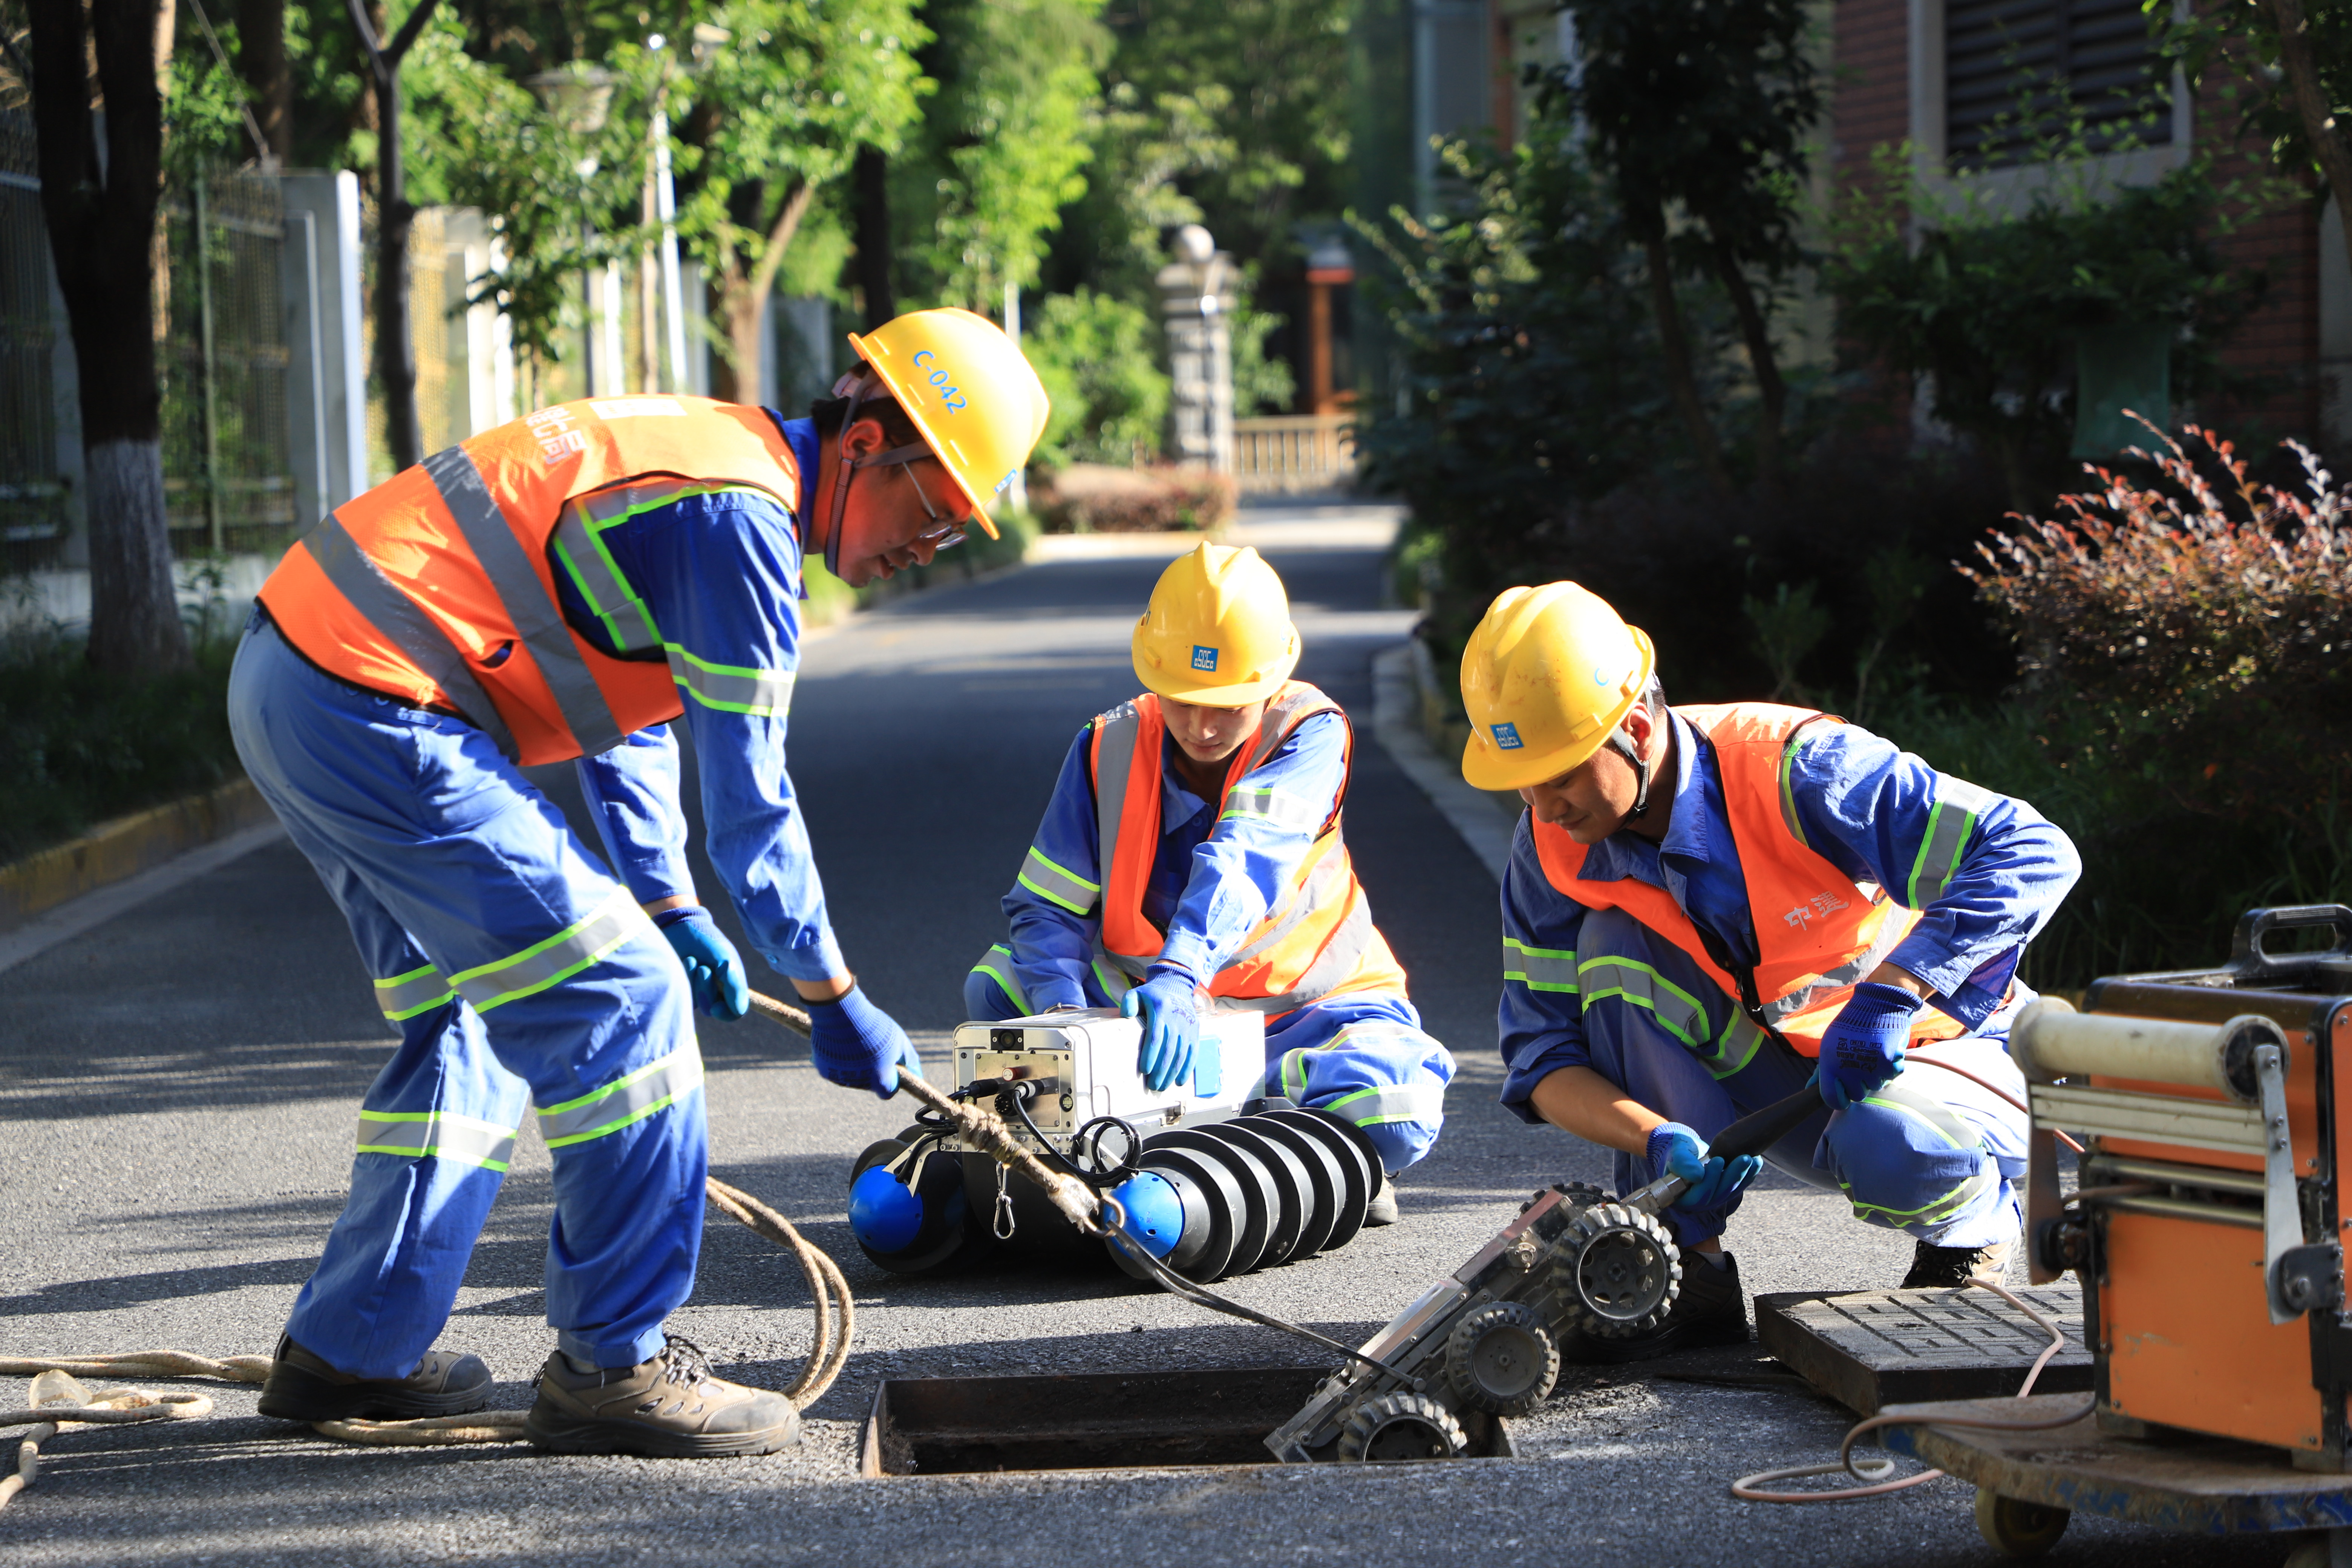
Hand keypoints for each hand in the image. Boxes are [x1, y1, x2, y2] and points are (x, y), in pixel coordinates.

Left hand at [652, 907, 748, 1020]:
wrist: (681, 926)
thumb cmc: (708, 942)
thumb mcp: (726, 962)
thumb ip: (735, 986)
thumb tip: (738, 1011)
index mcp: (731, 986)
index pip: (733, 1012)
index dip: (726, 1014)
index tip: (716, 1008)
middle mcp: (715, 991)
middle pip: (712, 1009)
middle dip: (706, 989)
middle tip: (703, 968)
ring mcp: (697, 990)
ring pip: (696, 1003)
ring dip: (695, 981)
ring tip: (692, 960)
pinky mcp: (682, 986)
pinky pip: (683, 994)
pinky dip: (685, 977)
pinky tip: (684, 961)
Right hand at [804, 983, 923, 1098]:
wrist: (841, 1012)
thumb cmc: (874, 1026)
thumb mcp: (899, 1041)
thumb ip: (910, 1061)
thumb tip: (918, 1075)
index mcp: (880, 1079)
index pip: (887, 1092)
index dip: (889, 1079)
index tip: (888, 1065)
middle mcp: (860, 1083)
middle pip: (869, 1084)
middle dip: (872, 1071)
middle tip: (870, 1049)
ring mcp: (841, 1077)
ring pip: (852, 1077)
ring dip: (855, 1066)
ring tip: (855, 1044)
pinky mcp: (824, 1070)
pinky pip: (835, 1070)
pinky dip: (838, 1062)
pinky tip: (841, 1045)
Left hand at [1120, 966, 1199, 1092]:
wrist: (1176, 986)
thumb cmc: (1152, 995)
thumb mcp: (1138, 993)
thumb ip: (1129, 1002)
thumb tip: (1126, 1015)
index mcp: (1162, 1009)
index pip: (1156, 1036)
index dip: (1151, 1054)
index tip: (1144, 1070)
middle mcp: (1177, 1019)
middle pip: (1169, 1049)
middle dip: (1161, 1070)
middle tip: (1152, 1085)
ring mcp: (1188, 1026)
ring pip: (1181, 1054)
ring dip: (1172, 1073)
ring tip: (1162, 1087)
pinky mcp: (1195, 1032)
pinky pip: (1193, 1053)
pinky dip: (1187, 1068)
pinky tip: (1180, 1082)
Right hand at [1646, 1122, 1762, 1210]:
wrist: (1691, 1151)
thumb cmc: (1681, 1152)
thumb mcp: (1677, 1153)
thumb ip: (1682, 1163)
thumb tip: (1698, 1176)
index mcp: (1683, 1198)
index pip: (1697, 1196)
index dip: (1709, 1181)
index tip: (1718, 1160)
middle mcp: (1700, 1203)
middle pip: (1718, 1195)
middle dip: (1732, 1176)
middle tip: (1744, 1158)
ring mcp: (1715, 1198)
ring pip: (1730, 1192)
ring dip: (1743, 1175)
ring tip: (1751, 1158)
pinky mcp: (1728, 1192)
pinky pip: (1739, 1186)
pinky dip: (1749, 1175)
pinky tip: (1757, 1161)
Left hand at [1818, 980, 1921, 1110]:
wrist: (1877, 1005)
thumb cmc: (1850, 1026)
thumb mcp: (1829, 1044)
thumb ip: (1821, 1070)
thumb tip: (1810, 1090)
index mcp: (1830, 1065)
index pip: (1833, 1100)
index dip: (1839, 1100)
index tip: (1844, 1094)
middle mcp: (1849, 1069)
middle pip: (1858, 1095)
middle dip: (1860, 1084)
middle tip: (1860, 1063)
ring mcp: (1871, 1067)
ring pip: (1876, 1086)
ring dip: (1876, 1074)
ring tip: (1872, 1052)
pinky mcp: (1890, 1063)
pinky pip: (1892, 1075)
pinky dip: (1891, 1066)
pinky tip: (1885, 1050)